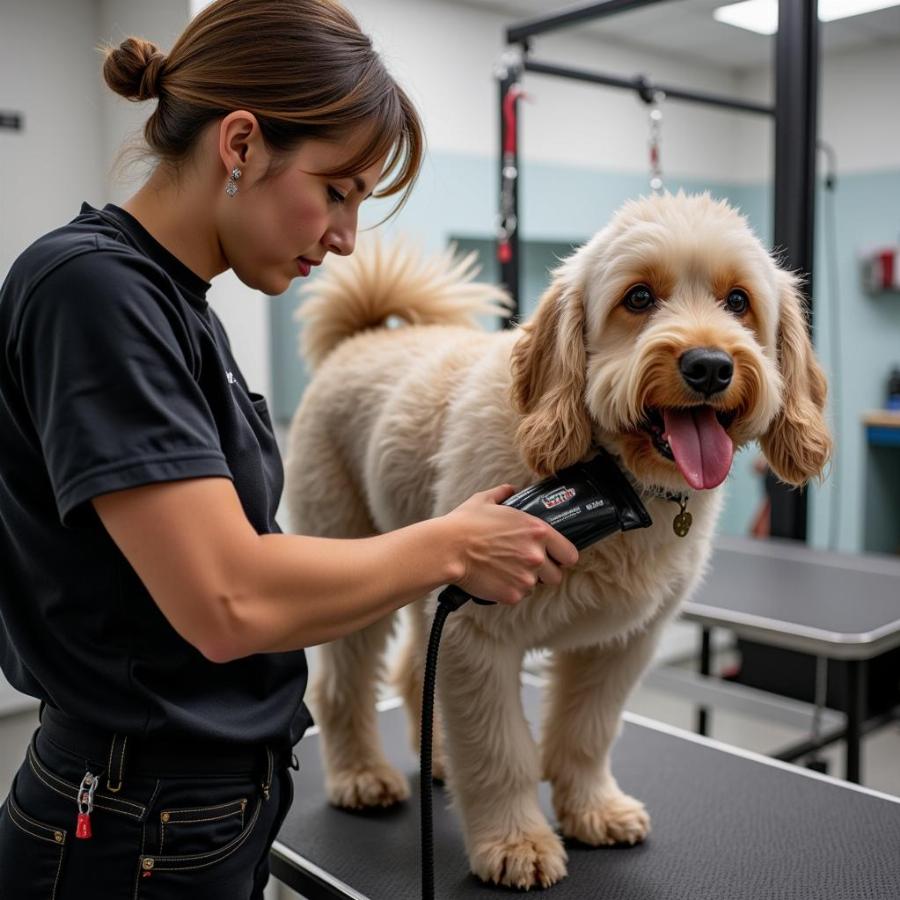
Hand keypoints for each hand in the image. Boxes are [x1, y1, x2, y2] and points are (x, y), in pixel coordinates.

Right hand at [442, 484, 578, 604]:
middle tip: (526, 565)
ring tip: (506, 571)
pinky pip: (518, 595)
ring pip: (536, 586)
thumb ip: (503, 493)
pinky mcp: (512, 594)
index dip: (562, 556)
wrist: (447, 548)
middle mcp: (537, 556)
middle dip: (544, 572)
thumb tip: (509, 489)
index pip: (570, 554)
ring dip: (525, 581)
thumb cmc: (465, 523)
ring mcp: (525, 578)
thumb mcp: (485, 500)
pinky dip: (509, 590)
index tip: (554, 557)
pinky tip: (495, 578)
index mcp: (538, 531)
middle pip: (556, 575)